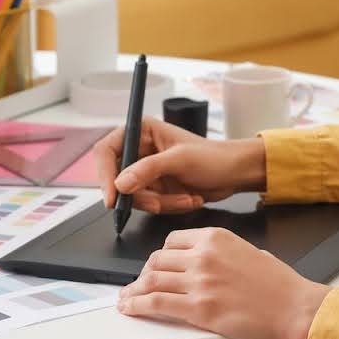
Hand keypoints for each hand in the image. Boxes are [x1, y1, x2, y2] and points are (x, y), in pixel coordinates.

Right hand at [95, 116, 265, 213]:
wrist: (234, 174)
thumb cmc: (213, 157)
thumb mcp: (180, 160)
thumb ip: (148, 170)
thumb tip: (120, 184)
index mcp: (141, 132)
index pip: (106, 151)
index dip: (104, 175)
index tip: (113, 197)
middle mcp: (139, 151)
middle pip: (117, 179)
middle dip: (140, 196)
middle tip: (158, 203)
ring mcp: (146, 172)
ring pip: (133, 197)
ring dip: (160, 203)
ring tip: (185, 196)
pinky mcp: (155, 189)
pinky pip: (149, 205)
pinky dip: (168, 206)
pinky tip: (188, 198)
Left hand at [116, 227, 331, 338]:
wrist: (297, 309)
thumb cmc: (281, 286)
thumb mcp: (250, 252)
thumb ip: (223, 254)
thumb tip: (208, 263)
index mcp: (215, 237)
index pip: (172, 241)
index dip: (159, 257)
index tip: (154, 266)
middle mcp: (203, 256)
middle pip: (157, 260)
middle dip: (144, 274)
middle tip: (138, 286)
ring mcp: (200, 282)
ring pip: (151, 281)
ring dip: (134, 291)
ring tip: (126, 299)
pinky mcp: (199, 309)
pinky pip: (157, 303)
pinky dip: (138, 305)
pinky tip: (130, 308)